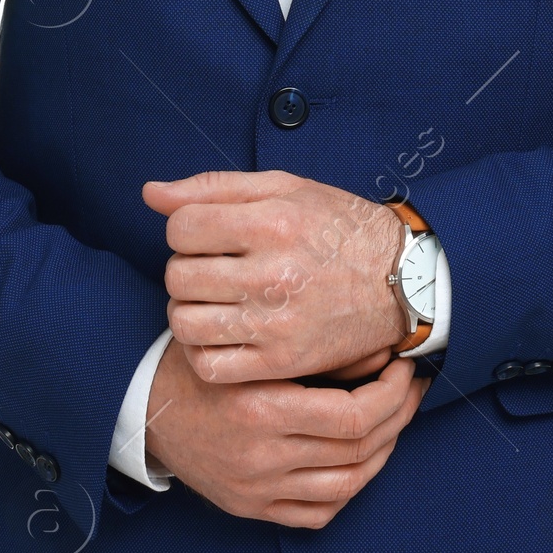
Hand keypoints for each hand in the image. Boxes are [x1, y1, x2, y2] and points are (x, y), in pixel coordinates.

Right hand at [142, 337, 428, 526]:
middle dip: (397, 418)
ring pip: (345, 485)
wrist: (146, 406)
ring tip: (394, 422)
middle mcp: (261, 456)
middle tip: (412, 391)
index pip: (352, 416)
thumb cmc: (203, 360)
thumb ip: (312, 348)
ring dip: (382, 453)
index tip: (403, 371)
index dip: (391, 396)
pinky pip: (317, 514)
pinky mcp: (251, 507)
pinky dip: (349, 490)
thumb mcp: (251, 340)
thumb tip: (382, 350)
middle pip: (357, 450)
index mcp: (261, 409)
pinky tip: (360, 460)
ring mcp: (256, 489)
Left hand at [143, 170, 409, 383]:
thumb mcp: (284, 187)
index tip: (205, 233)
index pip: (181, 228)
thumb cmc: (338, 227)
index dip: (183, 229)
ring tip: (212, 300)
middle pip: (178, 276)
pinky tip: (221, 332)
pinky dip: (202, 349)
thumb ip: (213, 187)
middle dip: (185, 268)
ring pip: (185, 322)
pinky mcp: (282, 363)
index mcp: (273, 222)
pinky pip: (209, 365)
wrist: (402, 280)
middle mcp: (272, 273)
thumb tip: (149, 193)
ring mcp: (276, 323)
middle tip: (211, 267)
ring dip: (188, 309)